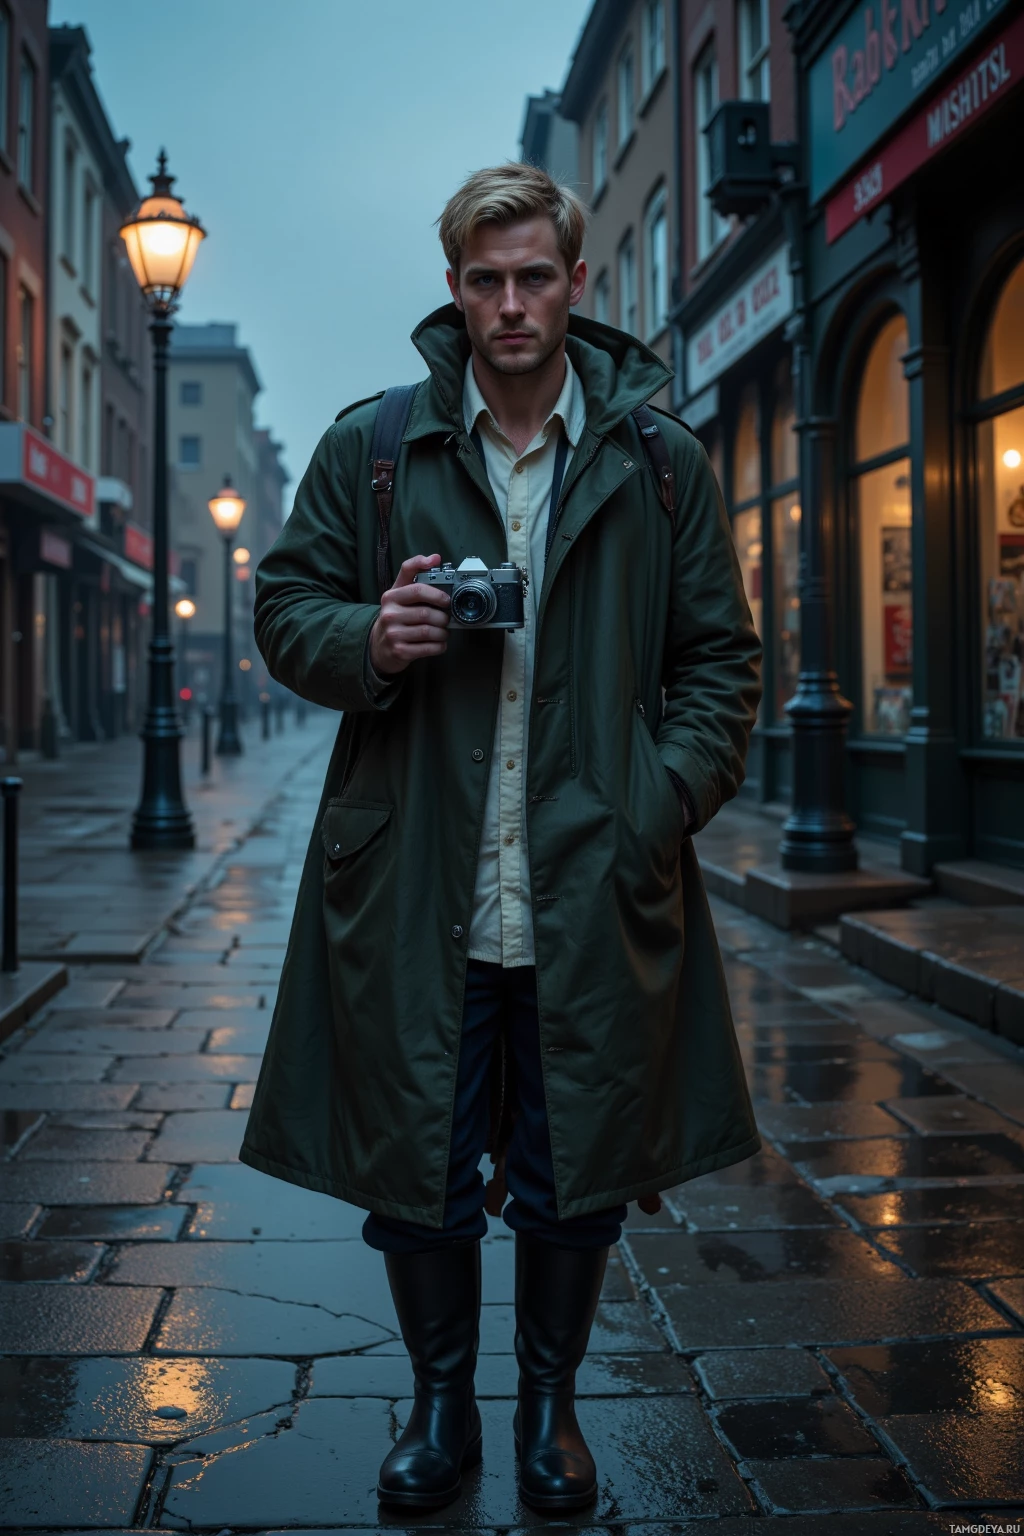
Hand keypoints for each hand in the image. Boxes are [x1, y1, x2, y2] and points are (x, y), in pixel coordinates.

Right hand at [368, 554, 449, 675]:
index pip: (417, 590)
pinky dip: (439, 646)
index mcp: (391, 597)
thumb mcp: (398, 591)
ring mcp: (394, 634)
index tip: (447, 599)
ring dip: (443, 632)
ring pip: (429, 632)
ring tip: (443, 631)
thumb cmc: (395, 615)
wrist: (379, 645)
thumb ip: (414, 571)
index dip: (437, 594)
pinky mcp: (400, 651)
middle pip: (426, 613)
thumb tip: (434, 557)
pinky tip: (439, 643)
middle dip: (443, 617)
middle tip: (446, 619)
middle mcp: (390, 614)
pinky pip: (428, 648)